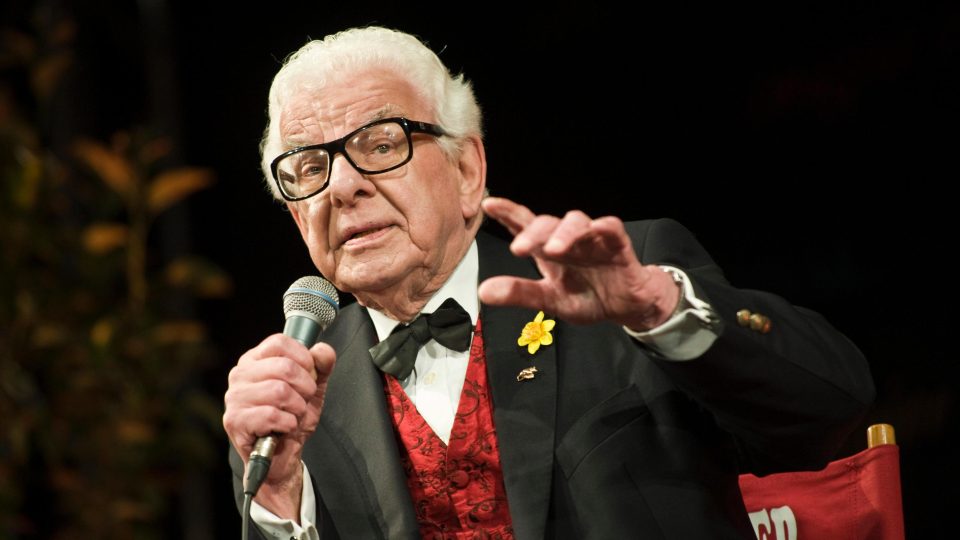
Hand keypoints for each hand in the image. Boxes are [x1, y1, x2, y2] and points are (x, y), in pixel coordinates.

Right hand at [222, 334, 335, 516]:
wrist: (281, 457)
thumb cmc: (291, 418)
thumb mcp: (313, 388)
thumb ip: (321, 366)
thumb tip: (322, 350)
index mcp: (255, 360)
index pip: (279, 342)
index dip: (303, 357)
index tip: (310, 374)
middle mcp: (240, 374)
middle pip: (284, 367)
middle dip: (305, 387)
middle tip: (303, 401)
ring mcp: (235, 398)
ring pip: (279, 391)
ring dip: (297, 408)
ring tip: (293, 415)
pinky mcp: (234, 421)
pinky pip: (271, 415)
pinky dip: (288, 424)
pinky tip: (284, 428)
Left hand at [479, 197, 679, 330]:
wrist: (626, 308)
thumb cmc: (587, 296)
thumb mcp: (549, 300)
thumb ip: (519, 293)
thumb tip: (483, 291)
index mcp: (548, 250)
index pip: (525, 225)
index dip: (508, 213)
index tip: (489, 204)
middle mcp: (568, 240)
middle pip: (549, 223)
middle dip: (533, 232)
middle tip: (518, 248)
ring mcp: (594, 241)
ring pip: (578, 222)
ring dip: (565, 232)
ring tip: (554, 249)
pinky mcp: (619, 248)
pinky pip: (613, 230)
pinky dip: (606, 226)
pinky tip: (598, 227)